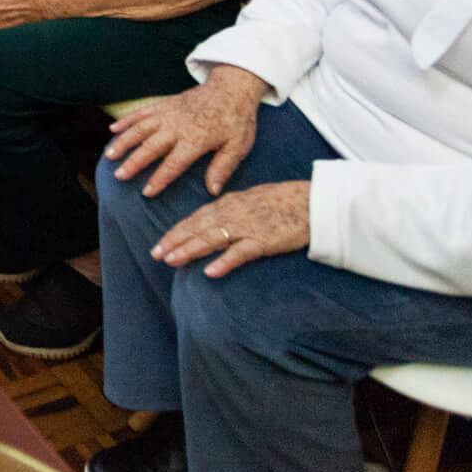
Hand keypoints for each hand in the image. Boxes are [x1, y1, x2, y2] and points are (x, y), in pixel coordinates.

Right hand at [105, 65, 268, 195]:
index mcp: (196, 139)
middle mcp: (178, 126)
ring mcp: (168, 113)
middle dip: (133, 162)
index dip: (159, 178)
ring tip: (109, 156)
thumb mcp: (238, 145)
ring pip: (140, 128)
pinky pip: (141, 112)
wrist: (231, 87)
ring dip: (123, 141)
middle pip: (150, 146)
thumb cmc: (237, 120)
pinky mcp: (164, 104)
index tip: (146, 192)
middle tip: (119, 176)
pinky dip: (126, 120)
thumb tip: (213, 191)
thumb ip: (223, 167)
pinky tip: (112, 129)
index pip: (174, 163)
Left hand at [153, 180, 310, 276]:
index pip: (196, 217)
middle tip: (155, 254)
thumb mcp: (253, 199)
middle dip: (175, 241)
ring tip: (171, 260)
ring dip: (190, 249)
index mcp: (230, 202)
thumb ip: (232, 209)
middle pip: (198, 227)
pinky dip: (224, 261)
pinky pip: (240, 252)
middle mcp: (234, 212)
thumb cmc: (286, 201)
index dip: (177, 230)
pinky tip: (209, 272)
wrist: (316, 201)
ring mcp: (248, 226)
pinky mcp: (265, 240)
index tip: (161, 243)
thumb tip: (214, 219)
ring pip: (212, 238)